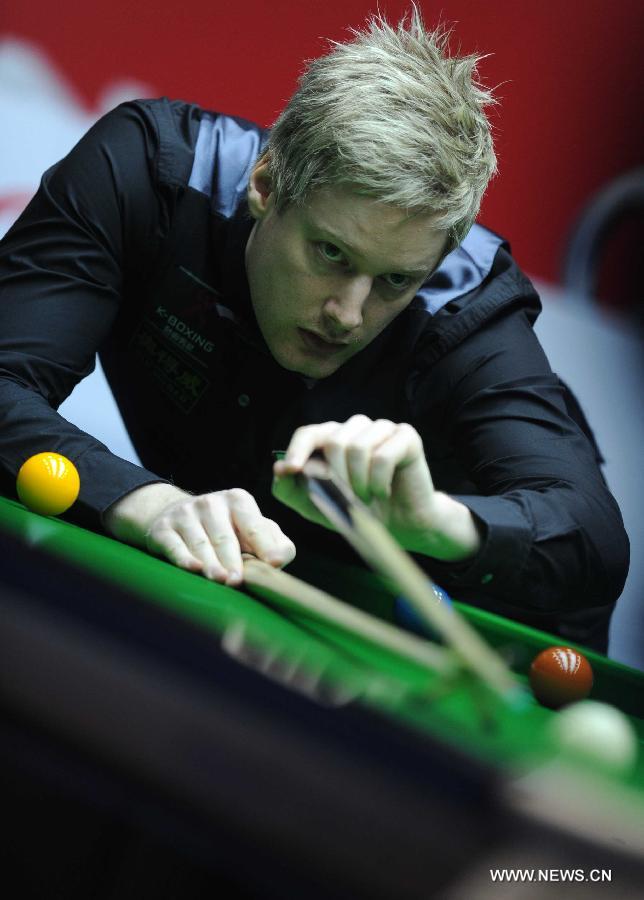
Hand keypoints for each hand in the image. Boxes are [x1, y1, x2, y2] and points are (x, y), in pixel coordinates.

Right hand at [104, 483, 295, 584]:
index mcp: (239, 501)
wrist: (176, 516)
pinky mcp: (163, 528)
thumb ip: (273, 542)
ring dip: (210, 563)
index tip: (273, 563)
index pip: (254, 526)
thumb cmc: (226, 529)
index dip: (265, 545)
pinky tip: (193, 567)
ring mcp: (185, 514)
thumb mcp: (251, 528)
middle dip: (232, 560)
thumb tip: (279, 559)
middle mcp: (211, 503)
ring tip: (220, 579)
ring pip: (200, 543)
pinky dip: (183, 557)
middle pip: (225, 537)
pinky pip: (174, 545)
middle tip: (238, 580)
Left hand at [272, 415, 481, 560]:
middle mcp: (356, 428)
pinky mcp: (406, 437)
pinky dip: (378, 482)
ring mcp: (382, 429)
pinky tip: (382, 493)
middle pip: (334, 440)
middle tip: (347, 500)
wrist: (401, 525)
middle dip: (335, 477)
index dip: (298, 449)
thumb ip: (292, 489)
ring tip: (365, 499)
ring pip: (357, 446)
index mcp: (333, 438)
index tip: (291, 469)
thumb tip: (279, 468)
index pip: (309, 433)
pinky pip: (383, 455)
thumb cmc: (358, 512)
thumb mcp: (316, 506)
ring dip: (358, 482)